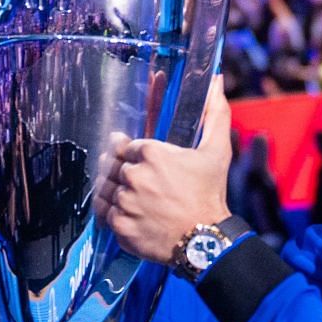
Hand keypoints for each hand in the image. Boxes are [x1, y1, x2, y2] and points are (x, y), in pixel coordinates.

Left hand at [98, 87, 234, 266]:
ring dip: (116, 193)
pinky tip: (130, 214)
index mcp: (152, 153)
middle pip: (113, 168)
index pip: (125, 147)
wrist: (207, 241)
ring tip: (135, 199)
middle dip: (124, 174)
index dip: (132, 155)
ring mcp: (125, 202)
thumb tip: (216, 79)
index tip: (141, 163)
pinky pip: (104, 214)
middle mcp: (134, 176)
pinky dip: (114, 214)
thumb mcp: (217, 151)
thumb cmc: (210, 194)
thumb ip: (215, 114)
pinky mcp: (120, 226)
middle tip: (141, 185)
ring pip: (106, 190)